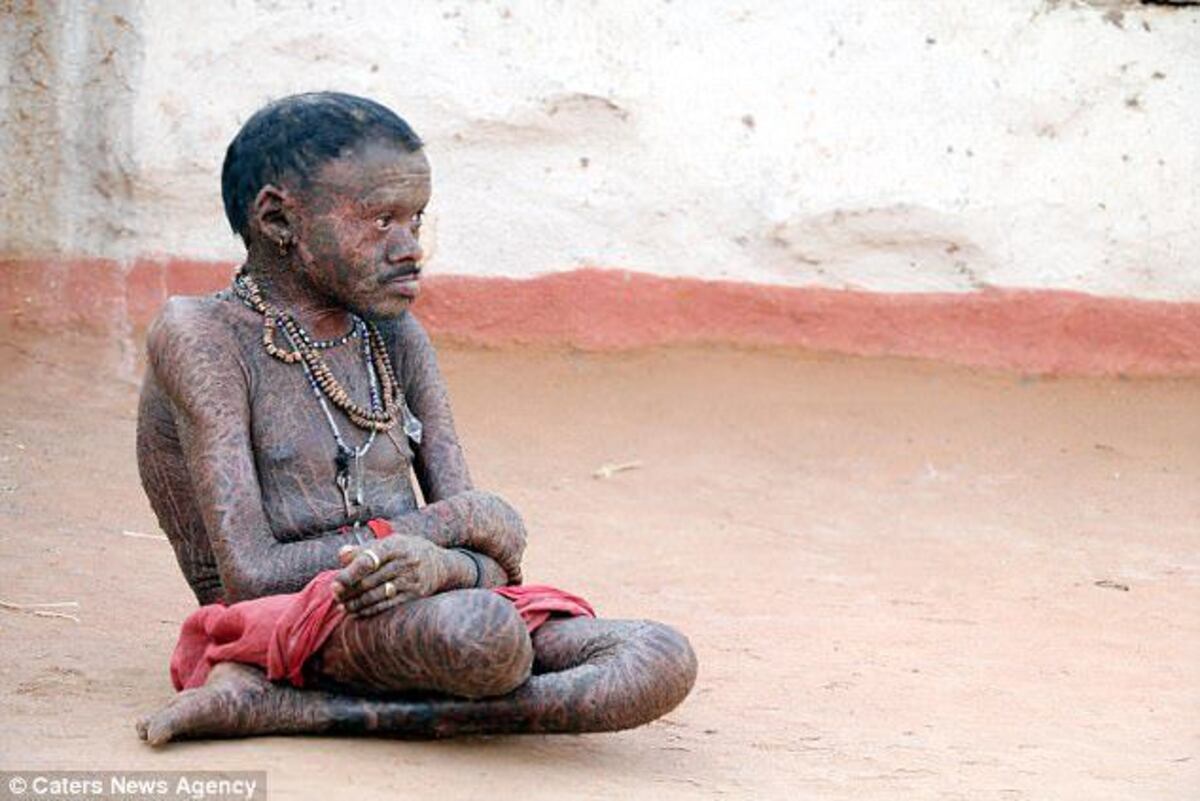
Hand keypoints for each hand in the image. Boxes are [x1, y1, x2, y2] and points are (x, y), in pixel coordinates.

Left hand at [332, 534, 448, 616]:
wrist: (442, 565)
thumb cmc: (408, 551)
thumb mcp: (390, 542)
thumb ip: (365, 548)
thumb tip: (341, 554)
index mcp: (396, 545)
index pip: (368, 559)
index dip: (349, 573)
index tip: (335, 583)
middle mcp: (405, 562)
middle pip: (370, 580)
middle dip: (348, 590)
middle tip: (335, 595)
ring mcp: (411, 580)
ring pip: (376, 595)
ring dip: (356, 603)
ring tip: (343, 605)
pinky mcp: (415, 595)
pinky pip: (387, 605)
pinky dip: (370, 610)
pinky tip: (358, 611)